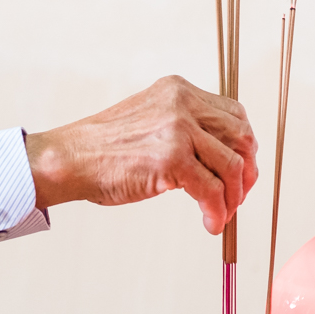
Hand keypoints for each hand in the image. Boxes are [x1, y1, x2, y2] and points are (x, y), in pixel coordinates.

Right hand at [25, 76, 258, 233]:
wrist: (68, 159)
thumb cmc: (101, 149)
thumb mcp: (149, 121)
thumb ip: (182, 128)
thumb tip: (219, 159)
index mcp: (177, 91)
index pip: (233, 114)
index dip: (244, 146)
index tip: (241, 169)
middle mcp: (181, 104)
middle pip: (241, 137)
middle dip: (246, 172)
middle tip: (238, 196)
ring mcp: (178, 130)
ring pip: (232, 166)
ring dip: (233, 198)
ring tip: (221, 214)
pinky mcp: (172, 159)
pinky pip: (212, 191)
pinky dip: (217, 212)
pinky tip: (210, 223)